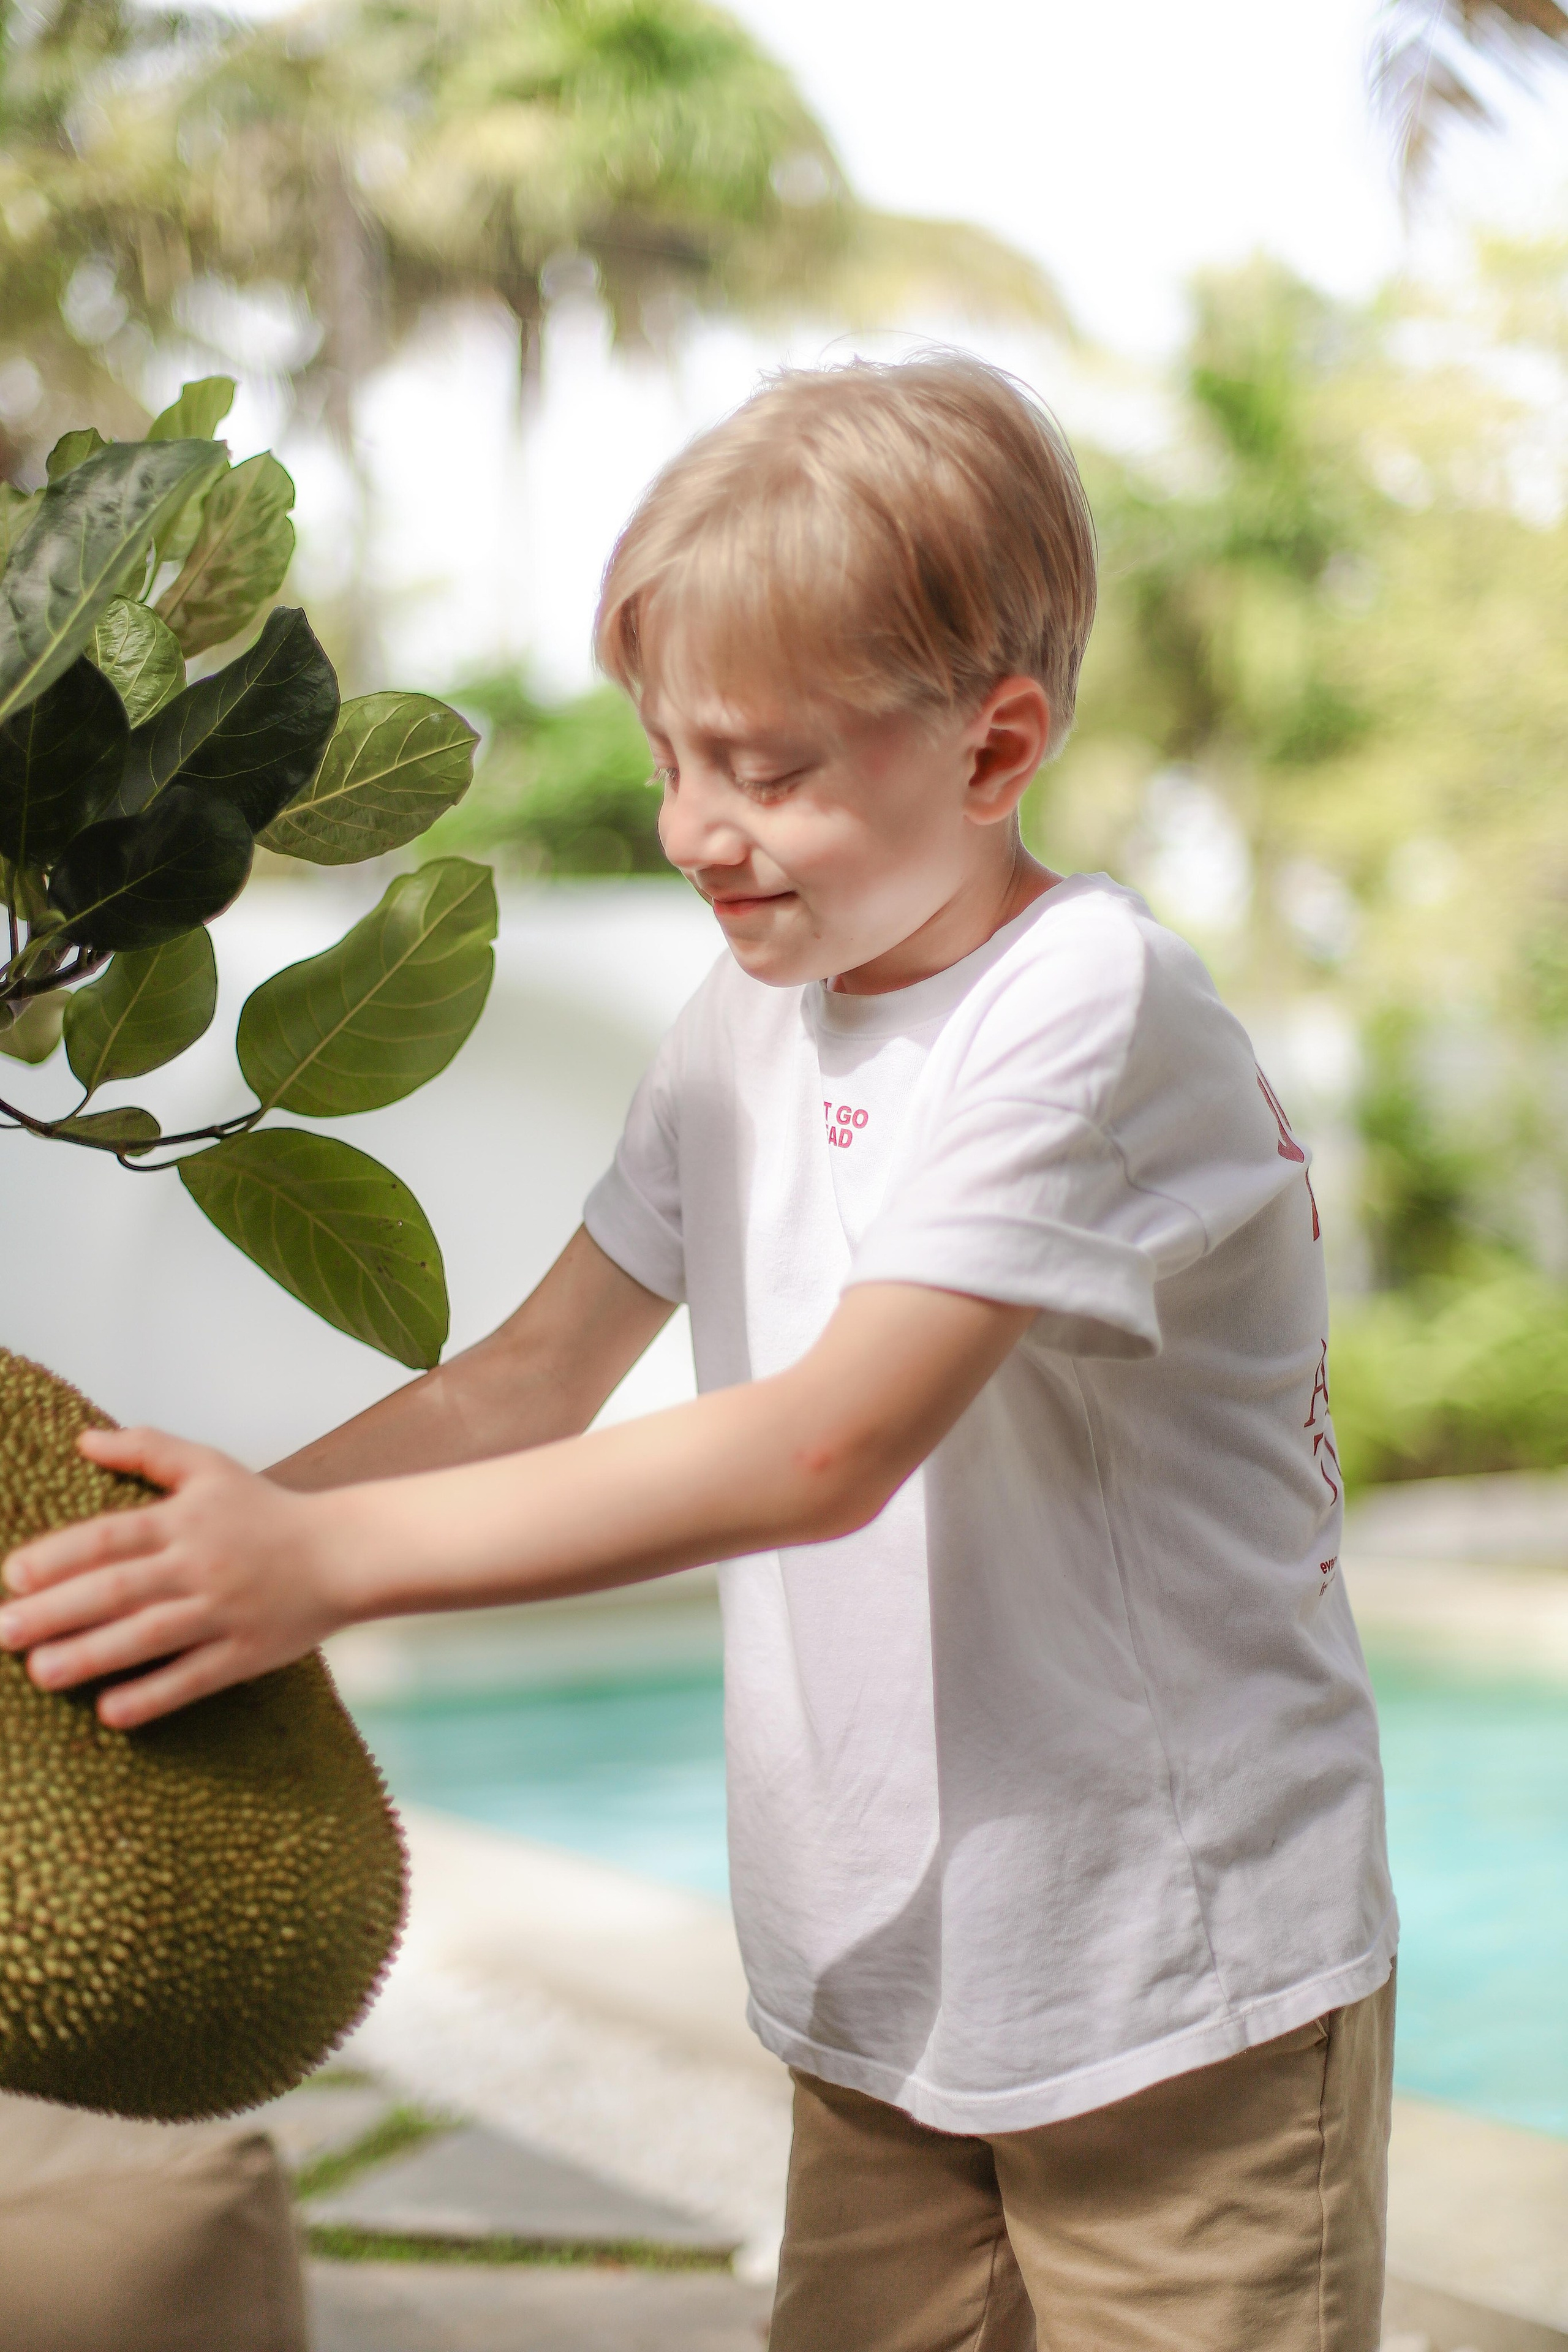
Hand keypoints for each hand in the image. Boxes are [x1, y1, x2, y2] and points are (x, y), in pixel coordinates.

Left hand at [0, 1427, 347, 1727]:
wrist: (342, 1553)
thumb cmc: (264, 1510)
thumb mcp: (209, 1466)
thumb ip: (147, 1449)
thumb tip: (82, 1439)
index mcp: (185, 1519)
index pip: (111, 1536)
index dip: (60, 1556)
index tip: (13, 1576)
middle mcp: (200, 1564)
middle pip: (119, 1589)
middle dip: (56, 1612)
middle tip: (2, 1631)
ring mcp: (223, 1611)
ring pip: (149, 1636)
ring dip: (91, 1656)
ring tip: (40, 1673)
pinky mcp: (246, 1653)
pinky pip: (194, 1677)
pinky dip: (153, 1695)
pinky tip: (109, 1712)